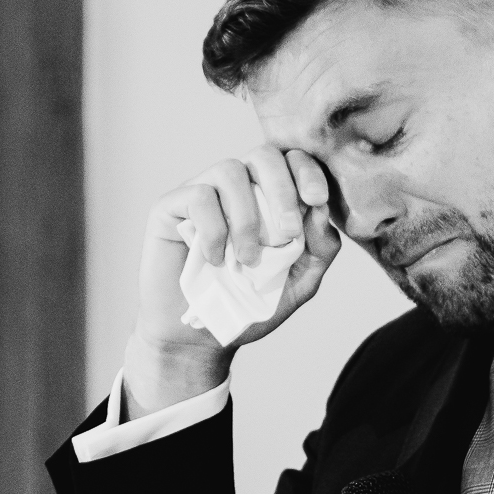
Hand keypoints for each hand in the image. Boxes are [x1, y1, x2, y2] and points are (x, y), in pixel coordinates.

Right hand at [123, 145, 341, 416]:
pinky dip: (213, 229)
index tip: (317, 201)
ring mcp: (202, 193)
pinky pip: (198, 196)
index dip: (307, 171)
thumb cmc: (246, 306)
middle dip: (282, 189)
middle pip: (263, 154)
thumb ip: (318, 250)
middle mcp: (236, 188)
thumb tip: (322, 212)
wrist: (198, 339)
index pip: (291, 160)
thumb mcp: (297, 284)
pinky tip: (214, 260)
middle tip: (287, 232)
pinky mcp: (171, 206)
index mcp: (269, 197)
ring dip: (246, 217)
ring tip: (247, 260)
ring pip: (229, 170)